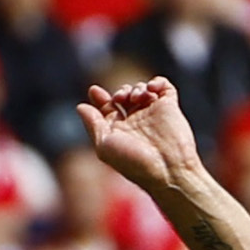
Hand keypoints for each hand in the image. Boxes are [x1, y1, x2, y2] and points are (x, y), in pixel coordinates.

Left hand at [78, 79, 208, 197]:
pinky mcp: (169, 107)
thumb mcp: (104, 145)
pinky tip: (151, 89)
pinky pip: (163, 86)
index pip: (107, 109)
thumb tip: (80, 106)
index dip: (100, 98)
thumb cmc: (134, 162)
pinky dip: (156, 82)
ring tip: (137, 99)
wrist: (167, 168)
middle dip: (120, 92)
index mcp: (119, 131)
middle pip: (124, 96)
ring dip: (136, 88)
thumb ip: (92, 124)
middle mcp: (135, 122)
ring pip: (141, 89)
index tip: (94, 90)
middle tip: (120, 99)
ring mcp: (153, 113)